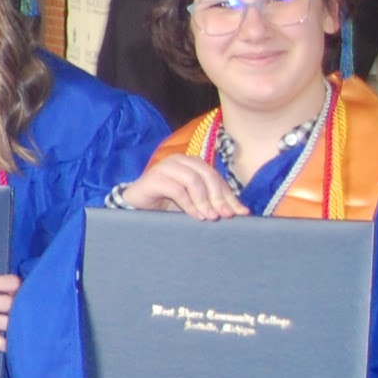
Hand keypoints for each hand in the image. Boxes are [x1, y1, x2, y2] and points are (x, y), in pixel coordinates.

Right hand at [111, 155, 246, 220]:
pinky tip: (195, 216)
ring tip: (210, 217)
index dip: (229, 195)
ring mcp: (166, 167)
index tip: (239, 212)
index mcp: (193, 163)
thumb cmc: (166, 203)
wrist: (135, 205)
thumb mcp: (194, 203)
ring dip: (204, 201)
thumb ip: (213, 202)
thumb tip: (241, 211)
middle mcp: (181, 160)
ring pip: (194, 180)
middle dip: (219, 198)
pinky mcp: (154, 177)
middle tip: (225, 215)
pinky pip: (177, 189)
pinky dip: (189, 204)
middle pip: (208, 176)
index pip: (216, 177)